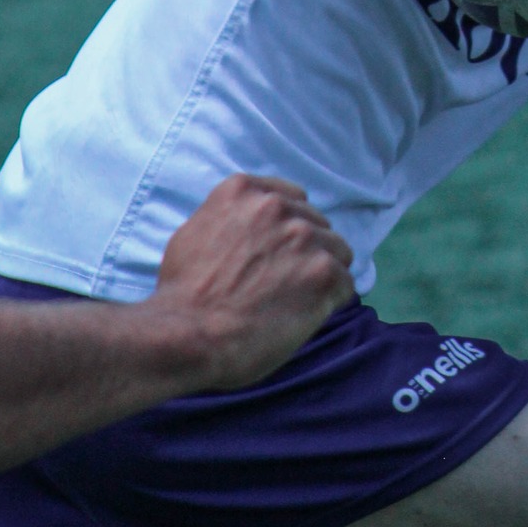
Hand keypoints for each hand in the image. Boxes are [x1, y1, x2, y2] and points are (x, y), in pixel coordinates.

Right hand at [147, 174, 354, 389]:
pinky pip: (345, 284)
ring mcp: (304, 237)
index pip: (291, 199)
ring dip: (321, 275)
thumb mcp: (194, 233)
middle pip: (316, 225)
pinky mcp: (324, 272)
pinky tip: (305, 316)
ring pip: (337, 252)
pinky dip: (331, 302)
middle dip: (305, 252)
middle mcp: (277, 206)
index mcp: (244, 190)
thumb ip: (230, 219)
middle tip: (283, 284)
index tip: (278, 252)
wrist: (188, 335)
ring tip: (294, 302)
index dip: (288, 229)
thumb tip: (250, 226)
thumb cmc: (182, 294)